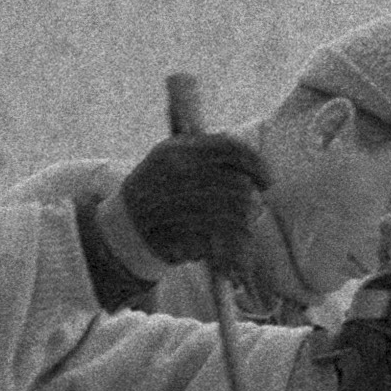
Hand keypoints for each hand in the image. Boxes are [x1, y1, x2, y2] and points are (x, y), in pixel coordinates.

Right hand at [118, 126, 270, 276]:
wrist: (123, 229)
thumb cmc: (154, 191)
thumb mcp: (169, 158)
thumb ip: (205, 152)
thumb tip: (250, 162)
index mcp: (178, 150)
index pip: (230, 149)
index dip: (256, 164)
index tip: (267, 179)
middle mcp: (177, 174)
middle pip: (238, 184)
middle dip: (253, 199)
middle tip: (256, 207)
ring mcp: (178, 204)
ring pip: (235, 211)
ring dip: (247, 221)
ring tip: (245, 224)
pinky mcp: (181, 232)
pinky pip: (224, 236)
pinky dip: (237, 241)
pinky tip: (238, 240)